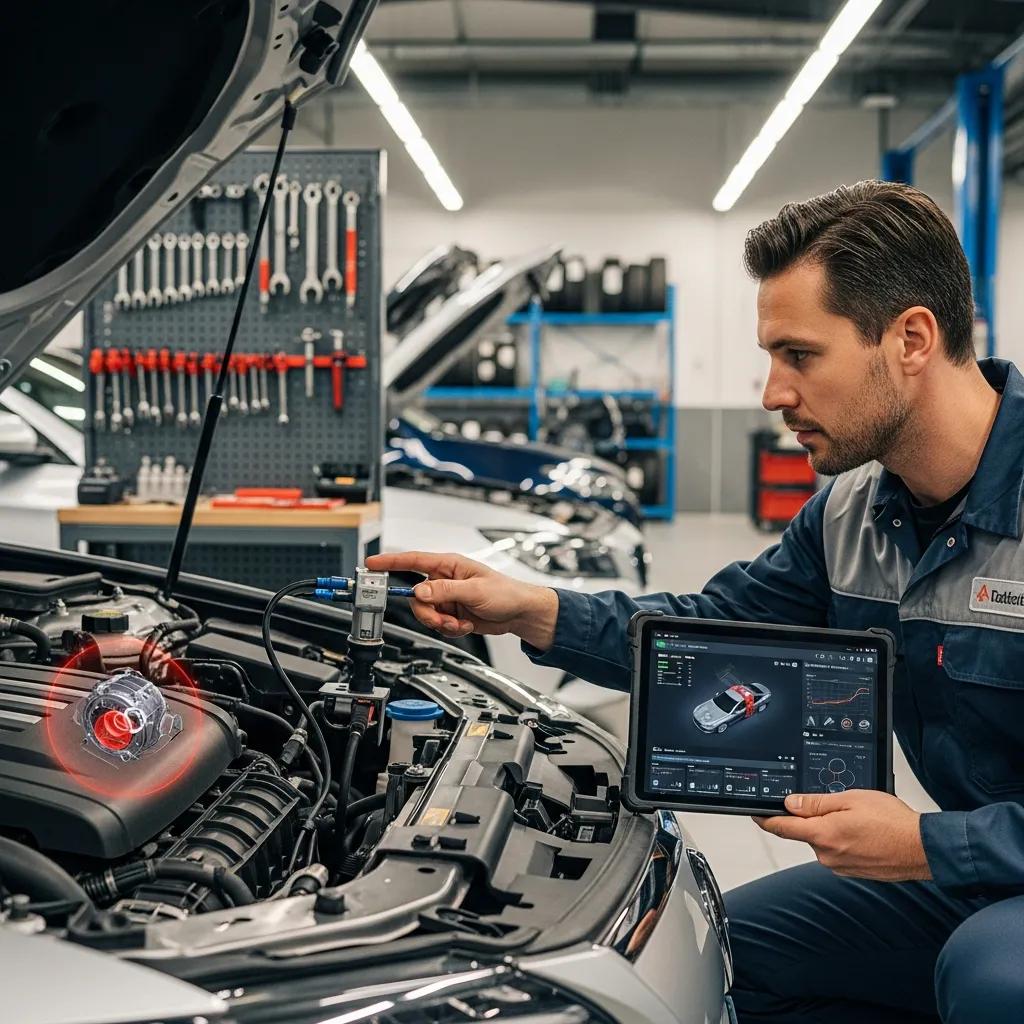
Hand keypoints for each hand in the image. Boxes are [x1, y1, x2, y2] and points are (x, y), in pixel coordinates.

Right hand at [364, 551, 558, 650]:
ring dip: (441, 623)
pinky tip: (465, 626)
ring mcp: (447, 598)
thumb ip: (445, 591)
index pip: (413, 560)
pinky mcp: (451, 613)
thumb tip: (420, 590)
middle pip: (416, 597)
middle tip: (444, 619)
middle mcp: (445, 580)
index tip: (372, 564)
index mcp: (449, 565)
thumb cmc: (506, 592)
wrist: (520, 613)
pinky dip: (449, 629)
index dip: (390, 562)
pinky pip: (437, 624)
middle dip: (429, 612)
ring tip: (459, 623)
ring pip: (425, 613)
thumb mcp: (474, 590)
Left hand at [754, 790, 931, 881]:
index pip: (782, 828)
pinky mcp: (853, 872)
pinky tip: (865, 833)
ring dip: (833, 829)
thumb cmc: (892, 822)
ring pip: (824, 841)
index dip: (765, 819)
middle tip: (839, 804)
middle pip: (805, 833)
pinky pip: (839, 852)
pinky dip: (845, 840)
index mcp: (824, 835)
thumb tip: (790, 803)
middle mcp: (828, 856)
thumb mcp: (850, 799)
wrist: (923, 849)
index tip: (755, 813)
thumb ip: (816, 803)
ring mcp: (840, 866)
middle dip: (814, 818)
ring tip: (860, 819)